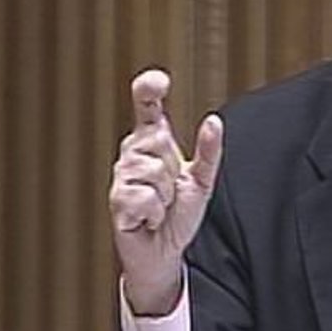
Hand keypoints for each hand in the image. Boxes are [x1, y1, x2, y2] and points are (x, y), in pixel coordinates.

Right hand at [108, 69, 222, 316]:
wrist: (165, 251)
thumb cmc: (180, 214)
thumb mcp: (203, 180)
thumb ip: (209, 151)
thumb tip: (214, 121)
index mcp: (152, 143)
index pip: (146, 108)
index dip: (148, 90)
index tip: (158, 79)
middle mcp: (132, 154)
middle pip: (156, 141)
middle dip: (173, 170)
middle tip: (171, 191)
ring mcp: (121, 177)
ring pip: (152, 172)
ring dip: (166, 196)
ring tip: (161, 207)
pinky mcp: (116, 201)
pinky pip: (144, 198)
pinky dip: (155, 213)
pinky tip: (149, 220)